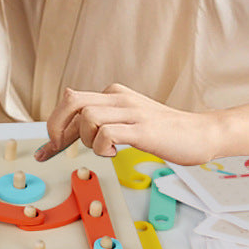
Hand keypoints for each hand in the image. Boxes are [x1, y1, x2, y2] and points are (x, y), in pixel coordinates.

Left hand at [35, 84, 220, 165]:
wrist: (201, 134)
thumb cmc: (164, 132)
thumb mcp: (127, 120)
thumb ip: (100, 117)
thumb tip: (67, 120)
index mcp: (113, 95)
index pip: (71, 101)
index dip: (54, 126)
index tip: (48, 150)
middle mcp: (119, 99)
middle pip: (72, 101)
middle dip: (57, 127)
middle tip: (59, 148)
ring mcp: (132, 112)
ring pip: (88, 118)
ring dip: (87, 140)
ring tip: (104, 150)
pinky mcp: (143, 129)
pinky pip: (108, 134)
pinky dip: (103, 148)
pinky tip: (116, 153)